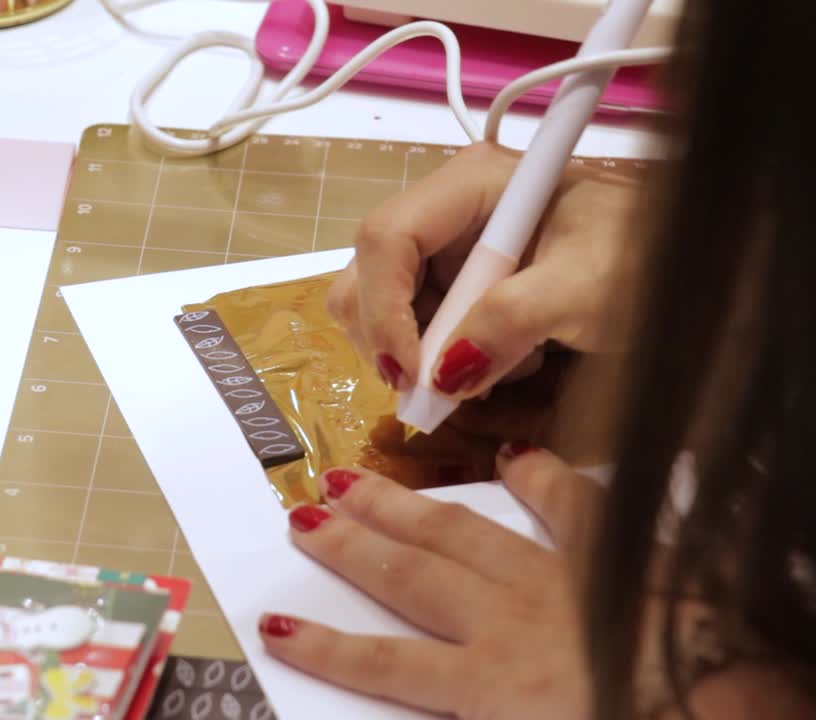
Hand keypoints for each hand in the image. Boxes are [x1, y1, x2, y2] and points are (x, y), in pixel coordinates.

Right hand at [258, 447, 601, 718]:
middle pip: (409, 579)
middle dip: (349, 547)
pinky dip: (542, 479)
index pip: (386, 666)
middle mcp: (510, 624)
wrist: (736, 710)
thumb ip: (480, 717)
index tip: (276, 624)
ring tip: (357, 479)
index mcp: (492, 686)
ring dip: (404, 508)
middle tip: (302, 512)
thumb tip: (437, 706)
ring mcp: (560, 583)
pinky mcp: (617, 560)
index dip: (326, 647)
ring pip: (462, 535)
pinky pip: (571, 511)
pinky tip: (516, 452)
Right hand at [327, 142, 640, 400]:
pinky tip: (489, 365)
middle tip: (430, 392)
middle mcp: (446, 210)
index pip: (386, 237)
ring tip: (476, 376)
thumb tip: (442, 374)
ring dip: (415, 354)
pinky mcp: (455, 284)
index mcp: (472, 183)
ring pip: (381, 306)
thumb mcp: (587, 290)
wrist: (683, 269)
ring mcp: (448, 250)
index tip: (411, 373)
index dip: (383, 308)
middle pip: (369, 272)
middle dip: (389, 337)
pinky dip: (437, 360)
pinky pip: (414, 327)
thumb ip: (510, 323)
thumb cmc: (647, 262)